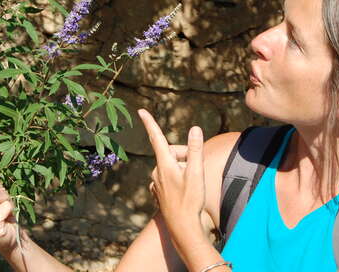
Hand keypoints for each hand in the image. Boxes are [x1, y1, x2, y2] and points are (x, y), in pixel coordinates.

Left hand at [138, 109, 205, 237]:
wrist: (182, 228)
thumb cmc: (191, 201)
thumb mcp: (197, 173)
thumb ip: (196, 150)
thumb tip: (194, 128)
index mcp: (165, 164)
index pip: (156, 138)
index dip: (149, 123)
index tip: (140, 111)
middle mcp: (157, 171)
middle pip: (173, 153)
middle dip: (186, 156)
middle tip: (197, 171)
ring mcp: (157, 183)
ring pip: (173, 166)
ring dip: (184, 169)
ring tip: (192, 186)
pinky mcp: (159, 192)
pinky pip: (171, 178)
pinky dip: (180, 180)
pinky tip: (185, 193)